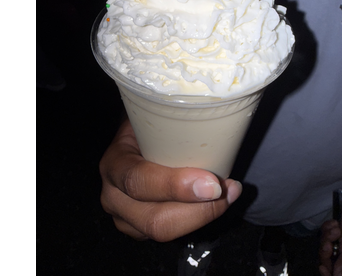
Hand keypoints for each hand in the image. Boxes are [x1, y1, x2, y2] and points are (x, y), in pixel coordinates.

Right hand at [99, 119, 242, 241]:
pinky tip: (219, 202)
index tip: (212, 183)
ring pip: (165, 232)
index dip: (175, 186)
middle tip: (228, 190)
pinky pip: (172, 234)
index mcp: (114, 164)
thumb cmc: (149, 125)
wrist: (136, 139)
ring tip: (229, 193)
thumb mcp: (154, 115)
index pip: (138, 182)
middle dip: (199, 210)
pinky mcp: (140, 231)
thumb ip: (176, 117)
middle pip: (155, 220)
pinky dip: (199, 219)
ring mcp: (125, 219)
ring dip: (203, 216)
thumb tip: (213, 107)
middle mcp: (112, 196)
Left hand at [319, 190, 341, 275]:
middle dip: (327, 252)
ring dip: (327, 238)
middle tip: (329, 244)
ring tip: (336, 229)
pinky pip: (325, 237)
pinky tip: (335, 223)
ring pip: (326, 250)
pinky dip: (327, 229)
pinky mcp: (338, 235)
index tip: (323, 266)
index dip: (330, 274)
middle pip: (330, 264)